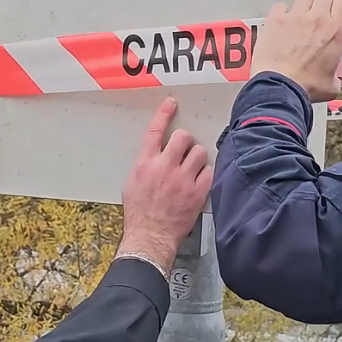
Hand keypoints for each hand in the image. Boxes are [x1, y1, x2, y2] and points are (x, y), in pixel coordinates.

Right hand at [117, 98, 212, 272]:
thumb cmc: (139, 214)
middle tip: (184, 150)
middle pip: (183, 137)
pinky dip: (205, 174)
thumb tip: (157, 154)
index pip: (155, 130)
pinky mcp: (197, 192)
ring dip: (197, 157)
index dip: (164, 113)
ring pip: (199, 152)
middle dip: (185, 141)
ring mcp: (182, 179)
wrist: (150, 237)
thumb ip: (146, 165)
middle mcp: (164, 167)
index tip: (172, 104)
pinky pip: (208, 172)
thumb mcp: (132, 183)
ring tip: (192, 168)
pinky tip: (199, 180)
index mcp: (144, 163)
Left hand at [251, 0, 341, 101]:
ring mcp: (295, 17)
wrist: (280, 87)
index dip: (341, 6)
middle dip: (322, 5)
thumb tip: (334, 78)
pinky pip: (281, 6)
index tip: (337, 14)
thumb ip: (336, 75)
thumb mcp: (332, 84)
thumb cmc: (305, 87)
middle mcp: (317, 19)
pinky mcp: (276, 20)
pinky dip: (282, 12)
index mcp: (335, 31)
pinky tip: (281, 24)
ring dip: (304, 6)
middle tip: (318, 18)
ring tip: (300, 20)